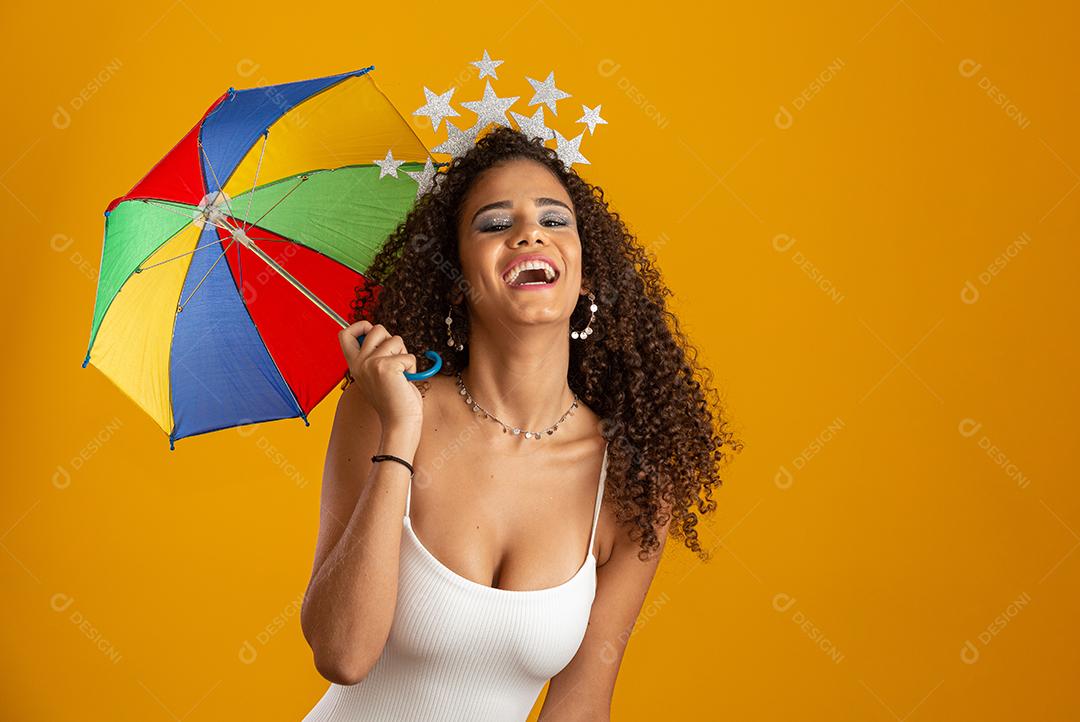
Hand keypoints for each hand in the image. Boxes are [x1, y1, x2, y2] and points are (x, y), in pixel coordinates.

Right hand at [338, 321, 423, 438]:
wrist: (400, 422)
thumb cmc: (394, 399)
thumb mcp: (378, 373)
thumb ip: (376, 354)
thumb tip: (383, 333)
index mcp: (354, 364)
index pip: (344, 333)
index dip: (360, 326)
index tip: (372, 331)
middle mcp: (358, 363)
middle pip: (376, 329)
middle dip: (392, 340)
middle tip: (395, 362)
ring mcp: (370, 364)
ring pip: (396, 340)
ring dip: (405, 355)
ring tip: (401, 375)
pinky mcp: (385, 367)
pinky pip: (408, 355)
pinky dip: (413, 367)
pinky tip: (405, 381)